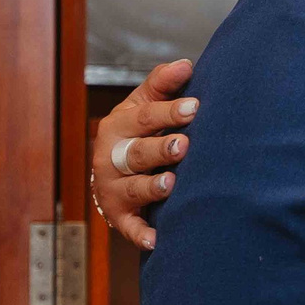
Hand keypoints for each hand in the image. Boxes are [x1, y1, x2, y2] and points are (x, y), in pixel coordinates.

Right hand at [89, 60, 196, 249]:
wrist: (110, 171)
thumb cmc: (135, 132)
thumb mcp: (142, 104)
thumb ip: (163, 85)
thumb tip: (186, 64)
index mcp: (119, 126)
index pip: (144, 117)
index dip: (169, 112)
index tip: (194, 107)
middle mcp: (111, 157)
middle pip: (137, 153)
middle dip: (160, 149)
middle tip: (184, 145)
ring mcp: (113, 188)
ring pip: (133, 188)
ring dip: (151, 188)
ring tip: (171, 183)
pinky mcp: (118, 216)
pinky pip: (129, 227)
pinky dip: (141, 234)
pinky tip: (156, 239)